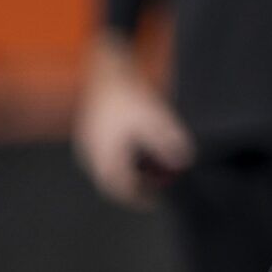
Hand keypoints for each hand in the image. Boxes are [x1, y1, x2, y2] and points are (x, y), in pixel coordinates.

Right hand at [74, 35, 193, 208]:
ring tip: (150, 169)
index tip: (156, 202)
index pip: (121, 190)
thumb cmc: (128, 96)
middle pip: (113, 181)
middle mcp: (91, 156)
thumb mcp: (155, 120)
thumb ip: (168, 142)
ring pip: (108, 167)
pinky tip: (137, 147)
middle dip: (134, 186)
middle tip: (155, 188)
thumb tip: (184, 161)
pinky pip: (105, 153)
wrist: (106, 69)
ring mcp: (87, 143)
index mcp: (105, 159)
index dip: (140, 199)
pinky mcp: (89, 131)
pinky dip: (122, 157)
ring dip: (128, 171)